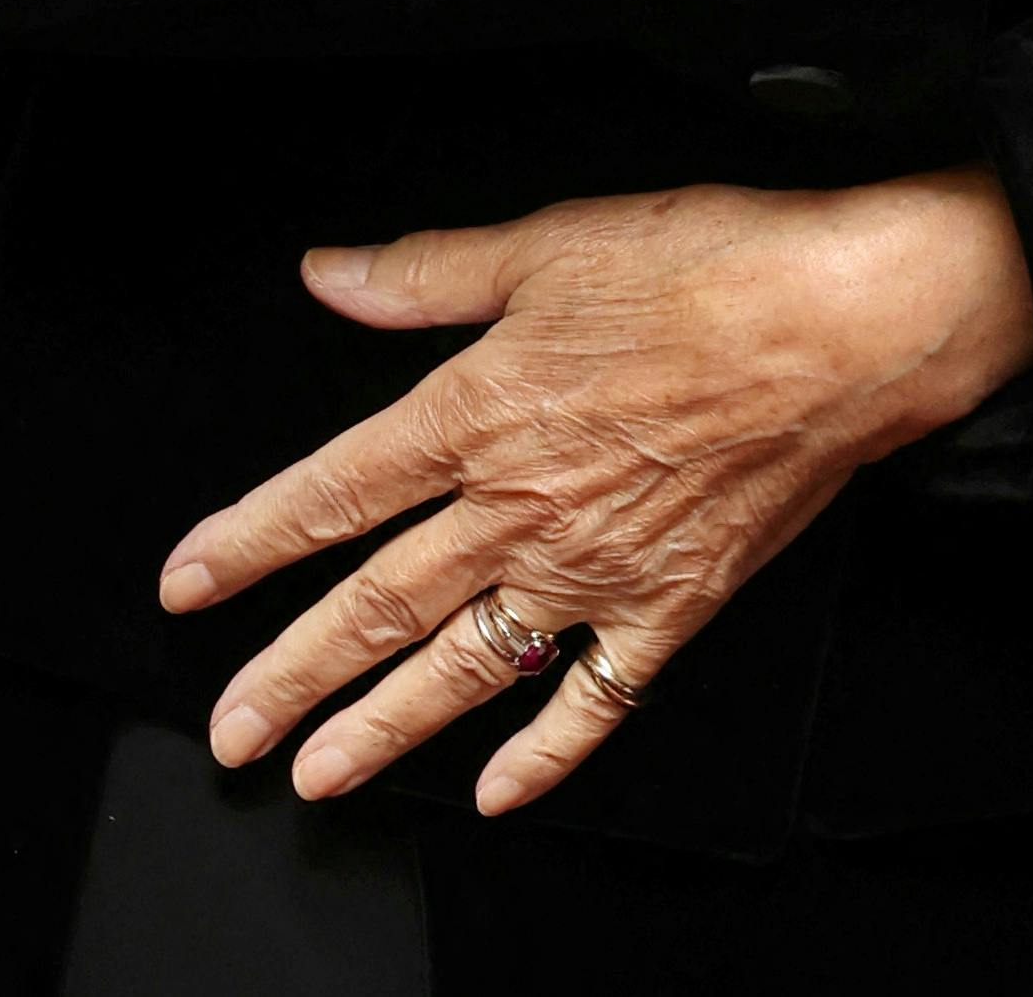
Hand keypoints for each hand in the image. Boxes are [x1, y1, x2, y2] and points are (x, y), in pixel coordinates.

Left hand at [158, 170, 1032, 814]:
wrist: (846, 325)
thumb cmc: (712, 266)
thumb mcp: (552, 242)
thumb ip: (428, 271)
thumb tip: (331, 273)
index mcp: (481, 411)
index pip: (334, 490)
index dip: (249, 541)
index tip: (186, 585)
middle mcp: (521, 506)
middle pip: (379, 604)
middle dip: (291, 673)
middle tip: (229, 732)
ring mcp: (595, 570)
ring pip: (463, 669)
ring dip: (380, 728)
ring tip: (316, 774)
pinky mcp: (670, 605)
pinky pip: (591, 703)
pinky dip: (540, 754)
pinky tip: (495, 790)